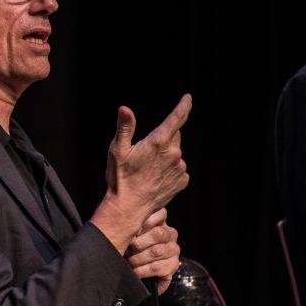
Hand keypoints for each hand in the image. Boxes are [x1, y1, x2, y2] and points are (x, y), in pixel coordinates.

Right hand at [91, 95, 190, 253]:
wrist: (128, 208)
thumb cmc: (120, 177)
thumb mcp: (117, 149)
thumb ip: (124, 127)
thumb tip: (125, 108)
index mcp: (159, 142)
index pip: (177, 118)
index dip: (184, 105)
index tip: (188, 97)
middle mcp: (174, 154)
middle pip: (174, 136)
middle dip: (163, 139)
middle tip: (145, 153)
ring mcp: (180, 169)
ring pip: (175, 154)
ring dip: (165, 156)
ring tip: (148, 170)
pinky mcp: (182, 182)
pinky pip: (178, 169)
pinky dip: (169, 170)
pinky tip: (155, 178)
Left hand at [126, 208, 180, 294]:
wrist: (138, 271)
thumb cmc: (129, 247)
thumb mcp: (129, 234)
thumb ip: (130, 227)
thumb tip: (122, 223)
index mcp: (161, 222)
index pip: (160, 214)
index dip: (143, 223)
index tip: (130, 232)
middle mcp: (171, 234)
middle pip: (157, 234)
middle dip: (138, 243)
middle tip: (126, 250)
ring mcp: (174, 250)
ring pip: (156, 251)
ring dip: (137, 258)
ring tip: (128, 261)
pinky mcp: (173, 266)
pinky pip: (156, 268)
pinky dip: (142, 271)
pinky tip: (134, 272)